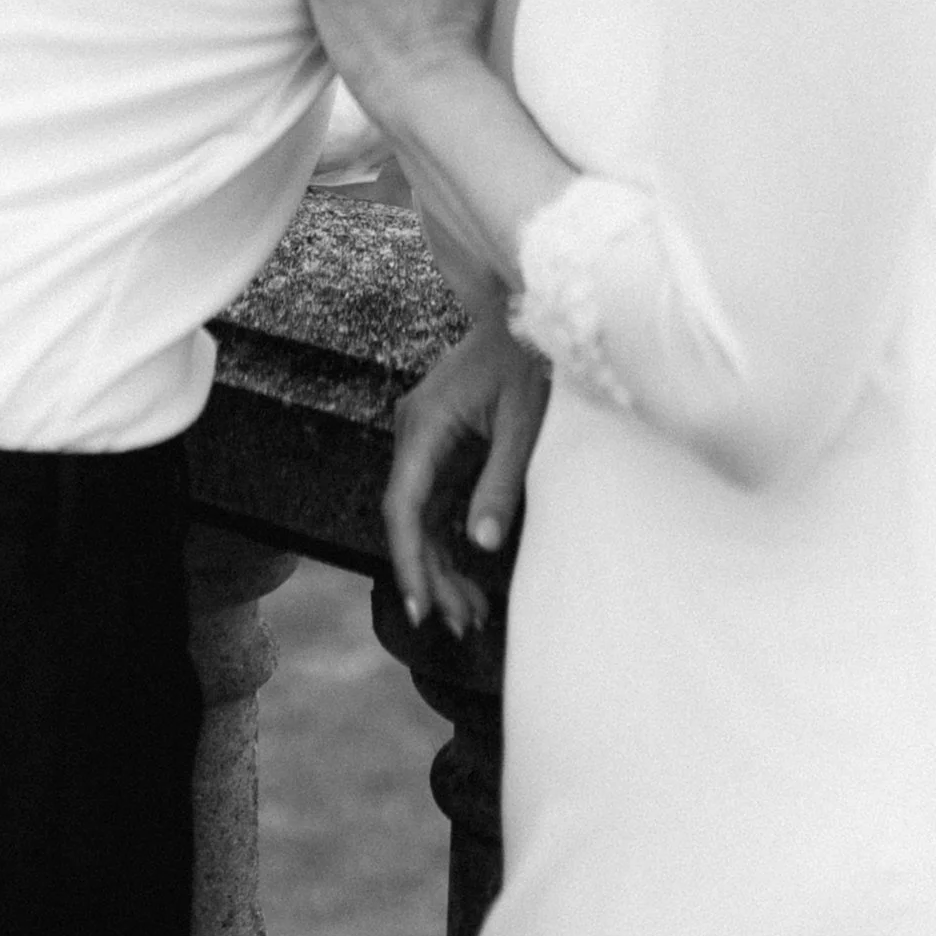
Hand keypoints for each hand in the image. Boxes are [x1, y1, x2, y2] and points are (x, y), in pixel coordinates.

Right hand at [384, 307, 548, 637]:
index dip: (408, 560)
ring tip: (470, 615)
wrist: (531, 311)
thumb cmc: (531, 358)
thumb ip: (502, 483)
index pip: (403, 506)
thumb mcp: (525, 422)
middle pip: (410, 518)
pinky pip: (436, 500)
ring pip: (421, 514)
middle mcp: (415, 432)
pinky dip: (449, 538)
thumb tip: (482, 545)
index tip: (421, 606)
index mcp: (426, 425)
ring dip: (441, 562)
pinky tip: (469, 576)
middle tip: (460, 625)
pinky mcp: (444, 443)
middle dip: (431, 573)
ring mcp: (426, 438)